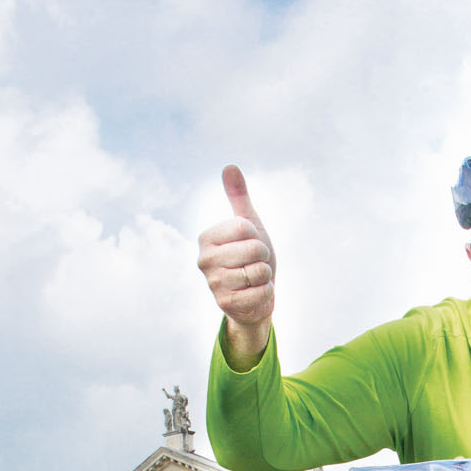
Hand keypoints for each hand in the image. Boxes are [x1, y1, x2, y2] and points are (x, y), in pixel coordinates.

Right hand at [197, 165, 274, 367]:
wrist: (255, 295)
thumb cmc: (251, 257)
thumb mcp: (248, 225)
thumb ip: (238, 197)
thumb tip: (230, 166)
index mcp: (207, 237)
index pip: (245, 227)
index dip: (257, 236)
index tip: (251, 244)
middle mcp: (204, 260)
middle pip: (254, 249)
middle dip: (264, 257)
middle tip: (255, 263)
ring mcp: (213, 283)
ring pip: (259, 271)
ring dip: (265, 275)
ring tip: (254, 278)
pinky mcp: (225, 304)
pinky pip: (261, 292)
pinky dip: (266, 292)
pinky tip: (256, 293)